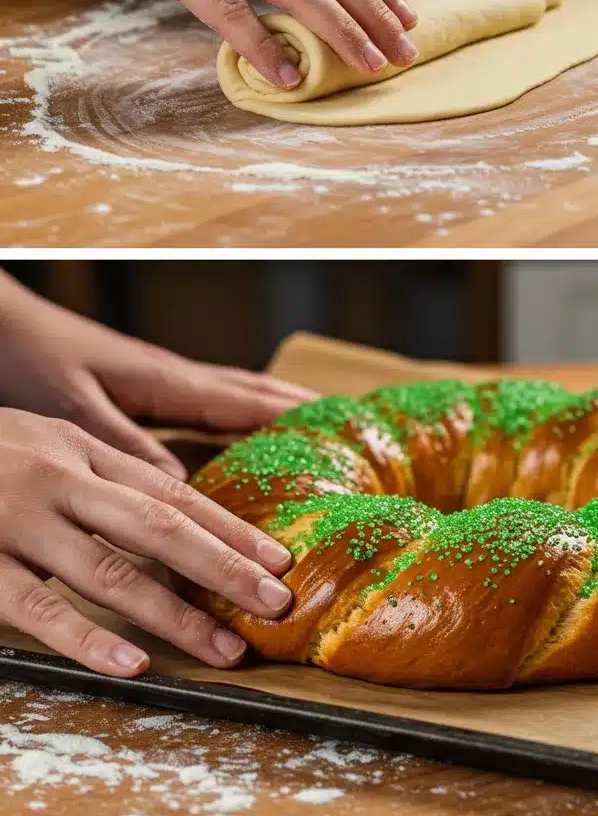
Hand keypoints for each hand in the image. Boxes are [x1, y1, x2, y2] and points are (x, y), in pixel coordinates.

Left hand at [0, 273, 315, 479]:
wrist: (3, 326)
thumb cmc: (32, 359)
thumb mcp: (74, 408)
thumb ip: (125, 442)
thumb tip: (180, 489)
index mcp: (165, 380)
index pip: (243, 401)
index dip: (290, 419)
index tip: (335, 435)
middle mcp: (173, 377)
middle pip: (251, 391)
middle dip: (298, 408)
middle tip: (344, 429)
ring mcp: (162, 380)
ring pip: (235, 393)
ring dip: (275, 407)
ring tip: (313, 427)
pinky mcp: (146, 388)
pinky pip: (209, 403)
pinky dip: (240, 413)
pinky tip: (241, 431)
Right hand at [0, 408, 293, 674]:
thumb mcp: (50, 443)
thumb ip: (107, 472)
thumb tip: (178, 504)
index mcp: (83, 450)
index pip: (172, 493)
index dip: (229, 526)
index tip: (279, 558)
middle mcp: (60, 478)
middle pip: (158, 524)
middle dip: (224, 565)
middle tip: (275, 601)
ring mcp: (19, 519)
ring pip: (107, 569)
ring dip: (173, 612)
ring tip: (223, 647)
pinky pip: (36, 606)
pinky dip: (85, 636)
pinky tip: (130, 663)